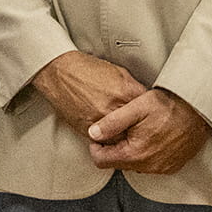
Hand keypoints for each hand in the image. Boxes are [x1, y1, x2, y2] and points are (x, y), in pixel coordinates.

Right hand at [31, 50, 147, 130]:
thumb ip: (133, 88)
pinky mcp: (86, 129)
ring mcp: (100, 120)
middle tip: (143, 130)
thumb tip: (144, 99)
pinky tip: (111, 133)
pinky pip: (104, 140)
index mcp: (124, 92)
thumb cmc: (86, 70)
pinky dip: (109, 139)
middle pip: (136, 128)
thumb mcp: (118, 73)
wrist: (60, 73)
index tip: (151, 117)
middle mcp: (113, 108)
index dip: (149, 114)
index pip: (146, 110)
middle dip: (140, 129)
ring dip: (125, 137)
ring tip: (127, 134)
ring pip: (121, 138)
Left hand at [86, 86, 211, 174]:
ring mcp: (161, 168)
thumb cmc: (170, 106)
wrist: (200, 111)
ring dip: (132, 150)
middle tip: (124, 127)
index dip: (96, 146)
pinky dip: (148, 153)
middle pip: (118, 163)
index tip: (100, 134)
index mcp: (134, 154)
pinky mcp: (172, 166)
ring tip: (140, 130)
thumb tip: (93, 133)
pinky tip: (153, 136)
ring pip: (134, 164)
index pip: (100, 161)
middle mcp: (147, 166)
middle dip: (115, 147)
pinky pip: (151, 164)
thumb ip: (112, 122)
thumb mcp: (137, 107)